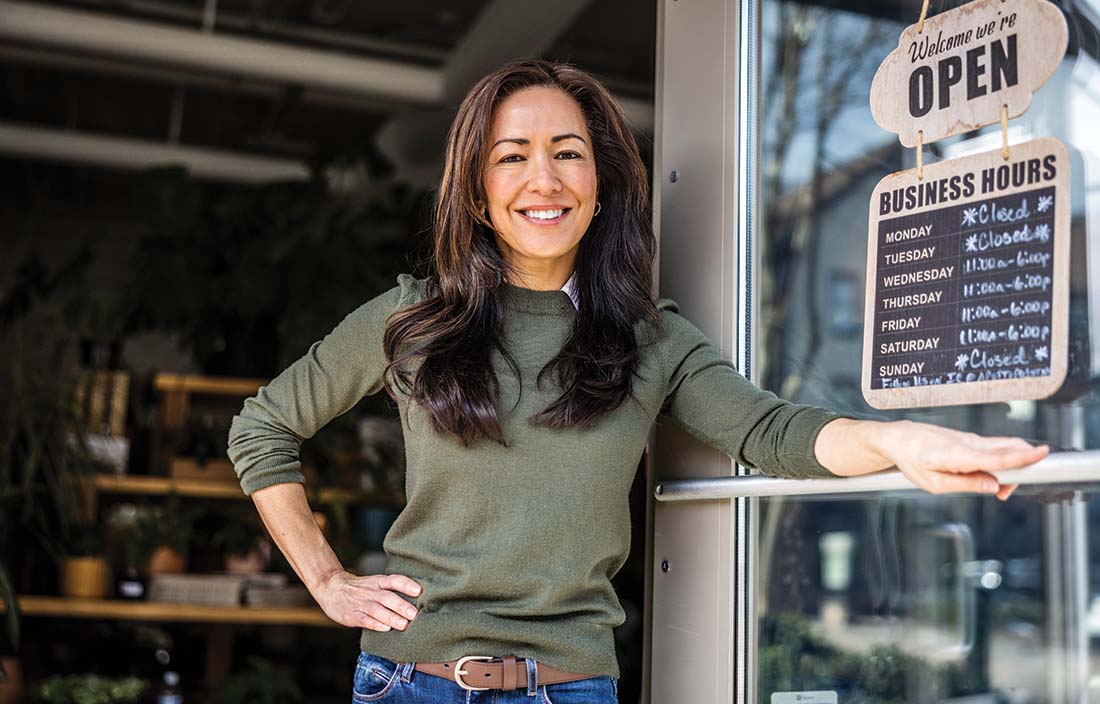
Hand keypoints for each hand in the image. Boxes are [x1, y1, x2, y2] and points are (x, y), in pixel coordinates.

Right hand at [313, 570, 420, 630]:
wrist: (331, 587)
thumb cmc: (360, 588)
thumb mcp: (374, 584)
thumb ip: (391, 591)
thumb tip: (417, 602)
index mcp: (378, 582)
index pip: (394, 580)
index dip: (406, 585)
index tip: (419, 591)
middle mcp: (370, 591)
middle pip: (387, 597)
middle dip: (401, 605)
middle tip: (415, 614)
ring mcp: (360, 603)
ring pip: (377, 609)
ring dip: (391, 617)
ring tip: (404, 625)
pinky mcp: (351, 615)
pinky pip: (363, 619)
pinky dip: (374, 624)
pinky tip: (385, 628)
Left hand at [877, 420, 1048, 500]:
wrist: (899, 438)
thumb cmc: (912, 460)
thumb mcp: (934, 483)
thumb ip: (966, 484)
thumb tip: (993, 487)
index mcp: (958, 455)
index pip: (997, 457)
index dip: (1023, 457)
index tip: (1043, 454)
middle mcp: (969, 443)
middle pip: (1009, 448)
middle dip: (1022, 468)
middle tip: (1005, 492)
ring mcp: (971, 438)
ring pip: (1004, 447)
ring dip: (1012, 466)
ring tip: (996, 487)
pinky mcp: (971, 439)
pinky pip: (994, 448)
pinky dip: (1002, 461)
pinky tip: (990, 476)